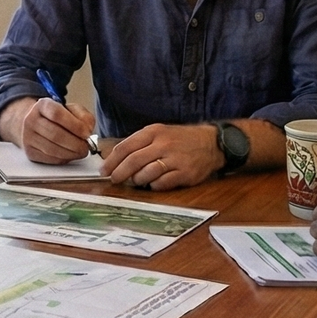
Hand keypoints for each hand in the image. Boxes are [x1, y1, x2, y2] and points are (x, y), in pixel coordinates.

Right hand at [5, 96, 96, 163]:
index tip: (87, 133)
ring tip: (81, 152)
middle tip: (86, 147)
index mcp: (42, 105)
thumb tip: (87, 130)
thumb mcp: (71, 109)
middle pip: (55, 134)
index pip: (57, 115)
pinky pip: (49, 158)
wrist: (35, 124)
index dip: (75, 126)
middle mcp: (31, 120)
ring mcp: (28, 137)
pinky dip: (64, 158)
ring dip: (71, 153)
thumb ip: (83, 116)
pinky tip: (70, 155)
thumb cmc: (56, 118)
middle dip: (75, 143)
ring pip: (52, 149)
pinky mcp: (30, 151)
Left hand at [100, 123, 219, 189]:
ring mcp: (175, 159)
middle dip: (119, 173)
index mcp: (154, 132)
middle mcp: (164, 144)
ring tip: (135, 181)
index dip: (112, 160)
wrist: (211, 143)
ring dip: (137, 180)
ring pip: (146, 173)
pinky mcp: (185, 173)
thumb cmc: (181, 139)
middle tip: (113, 180)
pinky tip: (153, 183)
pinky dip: (154, 185)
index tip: (104, 170)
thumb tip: (116, 159)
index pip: (126, 146)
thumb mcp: (160, 133)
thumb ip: (140, 144)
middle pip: (133, 161)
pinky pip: (162, 183)